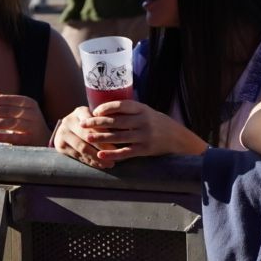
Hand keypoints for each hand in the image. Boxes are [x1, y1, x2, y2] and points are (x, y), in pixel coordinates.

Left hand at [0, 88, 52, 145]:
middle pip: (7, 111)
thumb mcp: (19, 109)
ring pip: (10, 123)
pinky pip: (16, 137)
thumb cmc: (28, 122)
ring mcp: (32, 126)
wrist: (44, 139)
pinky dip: (4, 137)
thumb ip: (4, 101)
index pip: (9, 99)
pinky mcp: (30, 139)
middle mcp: (32, 113)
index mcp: (28, 103)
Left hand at [53, 98, 203, 163]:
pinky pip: (125, 152)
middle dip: (98, 123)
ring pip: (119, 137)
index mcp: (143, 109)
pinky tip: (101, 155)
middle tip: (83, 124)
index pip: (122, 105)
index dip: (106, 108)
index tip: (94, 111)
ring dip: (101, 137)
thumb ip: (129, 110)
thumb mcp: (146, 111)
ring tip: (88, 138)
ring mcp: (144, 135)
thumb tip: (104, 109)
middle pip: (117, 121)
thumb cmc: (156, 123)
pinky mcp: (145, 149)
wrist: (177, 137)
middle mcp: (143, 121)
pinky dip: (112, 154)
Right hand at [54, 105, 116, 167]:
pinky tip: (100, 165)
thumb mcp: (96, 117)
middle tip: (115, 154)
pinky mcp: (60, 146)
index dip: (105, 132)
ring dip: (97, 157)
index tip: (118, 140)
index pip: (93, 122)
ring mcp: (62, 133)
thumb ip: (105, 121)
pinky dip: (90, 161)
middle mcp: (68, 121)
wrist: (69, 129)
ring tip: (109, 163)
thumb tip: (123, 131)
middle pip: (88, 136)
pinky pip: (77, 156)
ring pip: (82, 148)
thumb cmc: (90, 123)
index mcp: (79, 111)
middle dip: (103, 146)